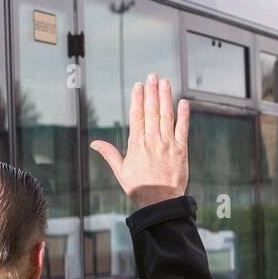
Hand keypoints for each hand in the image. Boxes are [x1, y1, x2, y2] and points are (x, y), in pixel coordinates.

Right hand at [90, 72, 189, 208]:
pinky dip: (183, 115)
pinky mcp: (181, 150)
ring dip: (166, 97)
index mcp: (136, 145)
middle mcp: (152, 141)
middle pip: (151, 111)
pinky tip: (183, 101)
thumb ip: (109, 154)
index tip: (138, 85)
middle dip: (152, 91)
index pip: (137, 116)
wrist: (160, 203)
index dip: (138, 98)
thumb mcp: (120, 171)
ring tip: (165, 82)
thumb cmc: (139, 188)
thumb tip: (93, 143)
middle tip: (152, 75)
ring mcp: (168, 144)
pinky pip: (183, 128)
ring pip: (166, 115)